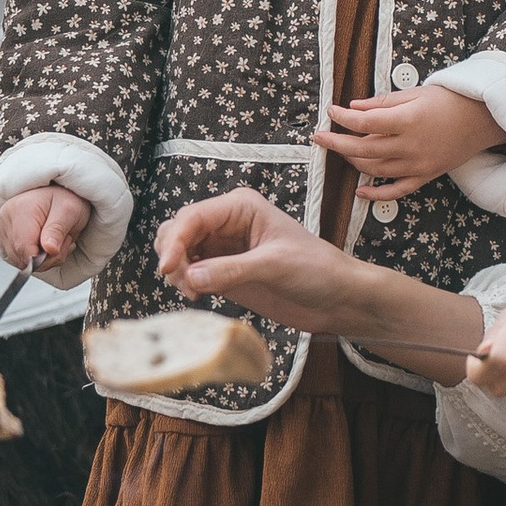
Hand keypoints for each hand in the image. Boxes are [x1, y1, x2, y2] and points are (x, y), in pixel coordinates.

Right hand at [0, 186, 89, 270]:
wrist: (59, 191)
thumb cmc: (65, 198)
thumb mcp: (70, 210)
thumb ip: (58, 230)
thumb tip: (49, 249)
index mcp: (20, 209)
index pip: (24, 248)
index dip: (44, 259)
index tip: (58, 250)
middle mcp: (6, 218)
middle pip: (21, 257)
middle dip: (46, 258)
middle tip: (62, 241)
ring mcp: (3, 227)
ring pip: (19, 260)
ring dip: (42, 258)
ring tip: (55, 240)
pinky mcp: (4, 236)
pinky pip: (18, 258)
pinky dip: (35, 257)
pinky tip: (45, 243)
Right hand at [156, 188, 369, 331]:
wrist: (337, 297)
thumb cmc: (317, 269)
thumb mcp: (275, 266)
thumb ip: (231, 270)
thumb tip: (189, 277)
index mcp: (240, 207)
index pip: (193, 217)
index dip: (175, 241)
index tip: (167, 269)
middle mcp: (227, 223)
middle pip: (178, 232)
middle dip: (174, 256)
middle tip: (185, 285)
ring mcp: (223, 249)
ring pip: (180, 253)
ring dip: (177, 272)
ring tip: (194, 292)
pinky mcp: (223, 273)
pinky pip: (190, 273)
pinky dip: (185, 283)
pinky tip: (198, 295)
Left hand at [314, 82, 504, 193]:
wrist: (483, 118)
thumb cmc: (449, 100)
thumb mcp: (415, 94)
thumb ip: (382, 103)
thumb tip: (354, 108)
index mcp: (407, 121)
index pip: (364, 123)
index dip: (343, 119)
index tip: (330, 111)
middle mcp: (410, 146)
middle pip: (363, 149)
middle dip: (337, 143)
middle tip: (320, 136)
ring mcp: (418, 164)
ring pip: (375, 170)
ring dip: (353, 161)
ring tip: (341, 151)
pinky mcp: (425, 176)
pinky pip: (397, 190)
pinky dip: (377, 194)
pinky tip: (360, 191)